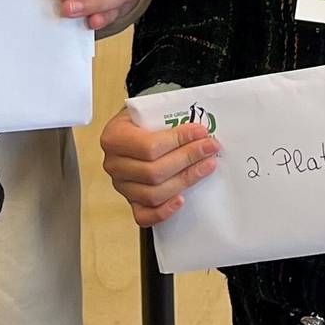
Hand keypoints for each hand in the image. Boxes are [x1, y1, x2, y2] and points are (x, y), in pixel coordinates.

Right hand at [99, 107, 218, 226]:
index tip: (201, 132)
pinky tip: (181, 199)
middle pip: (153, 172)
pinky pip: (144, 216)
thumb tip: (201, 131)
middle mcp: (114, 164)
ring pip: (153, 194)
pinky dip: (163, 211)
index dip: (179, 141)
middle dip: (188, 159)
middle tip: (210, 148)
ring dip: (185, 180)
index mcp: (114, 137)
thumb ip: (169, 117)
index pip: (149, 146)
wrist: (133, 128)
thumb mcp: (148, 109)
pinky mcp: (131, 201)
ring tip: (206, 166)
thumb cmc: (142, 118)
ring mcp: (121, 186)